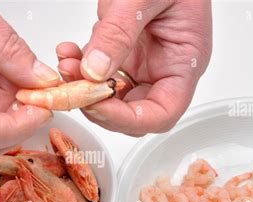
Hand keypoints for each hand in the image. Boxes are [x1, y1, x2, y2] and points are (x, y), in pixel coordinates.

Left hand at [56, 0, 211, 135]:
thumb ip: (119, 32)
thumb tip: (95, 71)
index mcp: (184, 61)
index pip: (162, 113)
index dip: (129, 119)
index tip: (97, 104)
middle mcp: (164, 69)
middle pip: (134, 113)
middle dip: (100, 106)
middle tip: (75, 89)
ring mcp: (143, 64)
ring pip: (112, 98)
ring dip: (85, 89)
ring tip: (67, 66)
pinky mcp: (123, 55)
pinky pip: (99, 76)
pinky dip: (81, 70)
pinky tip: (69, 54)